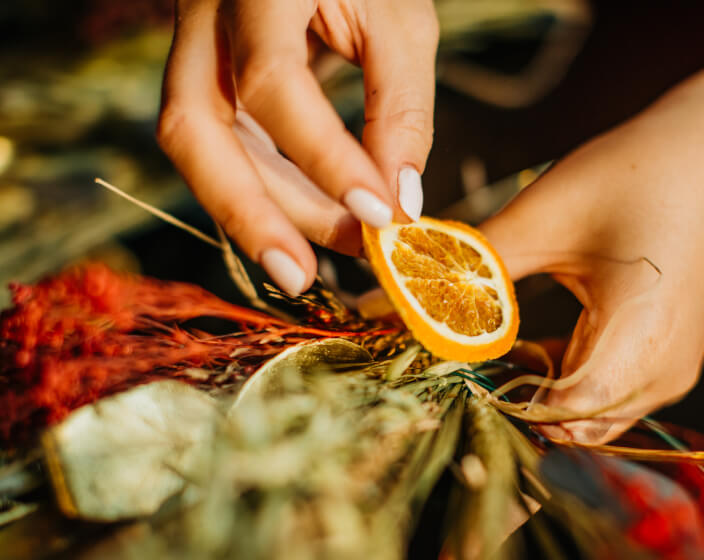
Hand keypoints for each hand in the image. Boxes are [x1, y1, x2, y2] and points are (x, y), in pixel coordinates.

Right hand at [157, 0, 437, 294]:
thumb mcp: (400, 17)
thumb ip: (401, 105)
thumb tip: (399, 201)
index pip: (273, 82)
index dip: (325, 158)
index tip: (381, 215)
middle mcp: (202, 11)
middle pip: (194, 128)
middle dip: (250, 213)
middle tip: (304, 277)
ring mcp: (191, 43)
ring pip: (195, 145)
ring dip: (254, 212)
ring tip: (311, 261)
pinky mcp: (202, 73)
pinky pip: (217, 141)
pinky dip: (258, 188)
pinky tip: (300, 222)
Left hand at [481, 82, 703, 443]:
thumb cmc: (637, 176)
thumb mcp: (542, 220)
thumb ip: (474, 267)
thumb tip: (401, 297)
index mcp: (640, 339)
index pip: (561, 409)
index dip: (502, 398)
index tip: (453, 373)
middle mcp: (663, 373)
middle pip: (573, 423)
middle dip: (513, 400)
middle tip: (461, 365)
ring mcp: (669, 372)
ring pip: (588, 415)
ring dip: (536, 392)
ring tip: (490, 353)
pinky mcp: (665, 360)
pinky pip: (605, 394)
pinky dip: (562, 381)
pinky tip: (528, 348)